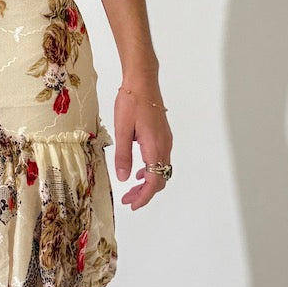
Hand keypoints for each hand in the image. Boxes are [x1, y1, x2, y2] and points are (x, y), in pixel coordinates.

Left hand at [114, 80, 172, 209]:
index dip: (144, 197)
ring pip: (161, 169)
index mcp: (155, 147)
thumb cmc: (131, 102)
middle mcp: (164, 146)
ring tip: (131, 188)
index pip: (154, 181)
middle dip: (145, 193)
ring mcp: (165, 140)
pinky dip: (151, 169)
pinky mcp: (162, 134)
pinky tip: (138, 169)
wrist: (143, 81)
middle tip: (128, 200)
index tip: (132, 204)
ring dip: (148, 182)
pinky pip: (160, 159)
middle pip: (160, 178)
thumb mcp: (122, 129)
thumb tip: (124, 178)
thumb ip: (123, 155)